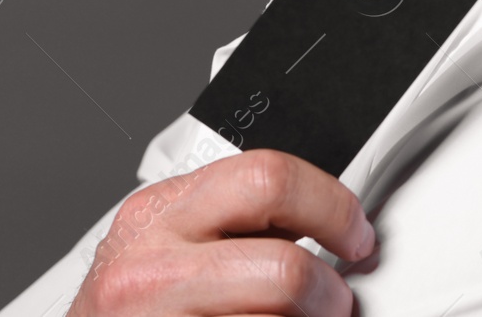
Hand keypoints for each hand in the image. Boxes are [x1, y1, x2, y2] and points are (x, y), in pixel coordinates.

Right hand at [67, 147, 375, 315]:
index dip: (331, 205)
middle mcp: (153, 266)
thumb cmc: (127, 311)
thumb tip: (314, 220)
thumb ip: (225, 223)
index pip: (267, 177)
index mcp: (158, 214)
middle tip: (338, 298)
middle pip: (285, 266)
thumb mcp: (162, 246)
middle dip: (329, 288)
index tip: (354, 230)